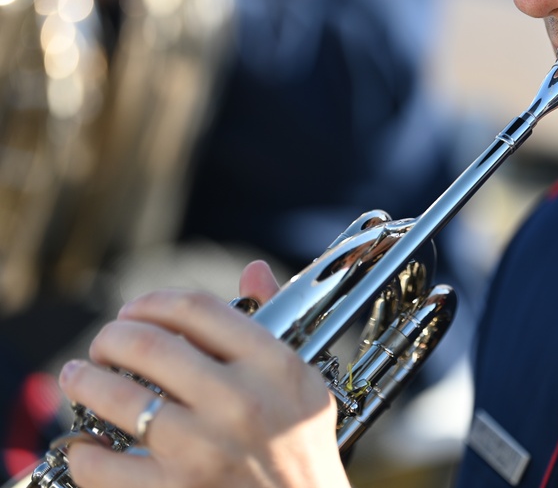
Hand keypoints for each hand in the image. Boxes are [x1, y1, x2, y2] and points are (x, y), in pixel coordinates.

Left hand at [58, 261, 351, 487]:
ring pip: (115, 395)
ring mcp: (203, 449)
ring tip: (78, 378)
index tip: (135, 310)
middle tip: (102, 345)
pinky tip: (87, 444)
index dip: (153, 301)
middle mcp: (240, 402)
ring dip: (83, 380)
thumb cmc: (303, 454)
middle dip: (109, 337)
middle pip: (148, 343)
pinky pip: (101, 463)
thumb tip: (253, 271)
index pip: (197, 309)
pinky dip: (83, 450)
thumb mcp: (303, 385)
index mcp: (274, 368)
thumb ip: (274, 326)